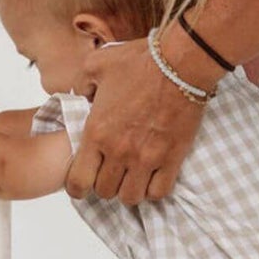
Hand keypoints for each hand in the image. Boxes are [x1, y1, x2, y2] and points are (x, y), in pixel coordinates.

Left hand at [64, 38, 209, 203]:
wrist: (180, 62)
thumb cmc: (139, 61)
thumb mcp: (96, 64)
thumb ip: (81, 84)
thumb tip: (80, 96)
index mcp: (96, 132)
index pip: (78, 181)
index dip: (78, 186)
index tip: (84, 179)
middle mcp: (118, 151)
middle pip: (105, 192)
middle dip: (105, 185)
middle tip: (112, 171)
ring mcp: (146, 158)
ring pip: (131, 197)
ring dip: (129, 189)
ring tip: (132, 176)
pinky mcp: (171, 159)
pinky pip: (159, 192)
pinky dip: (154, 189)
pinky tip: (153, 176)